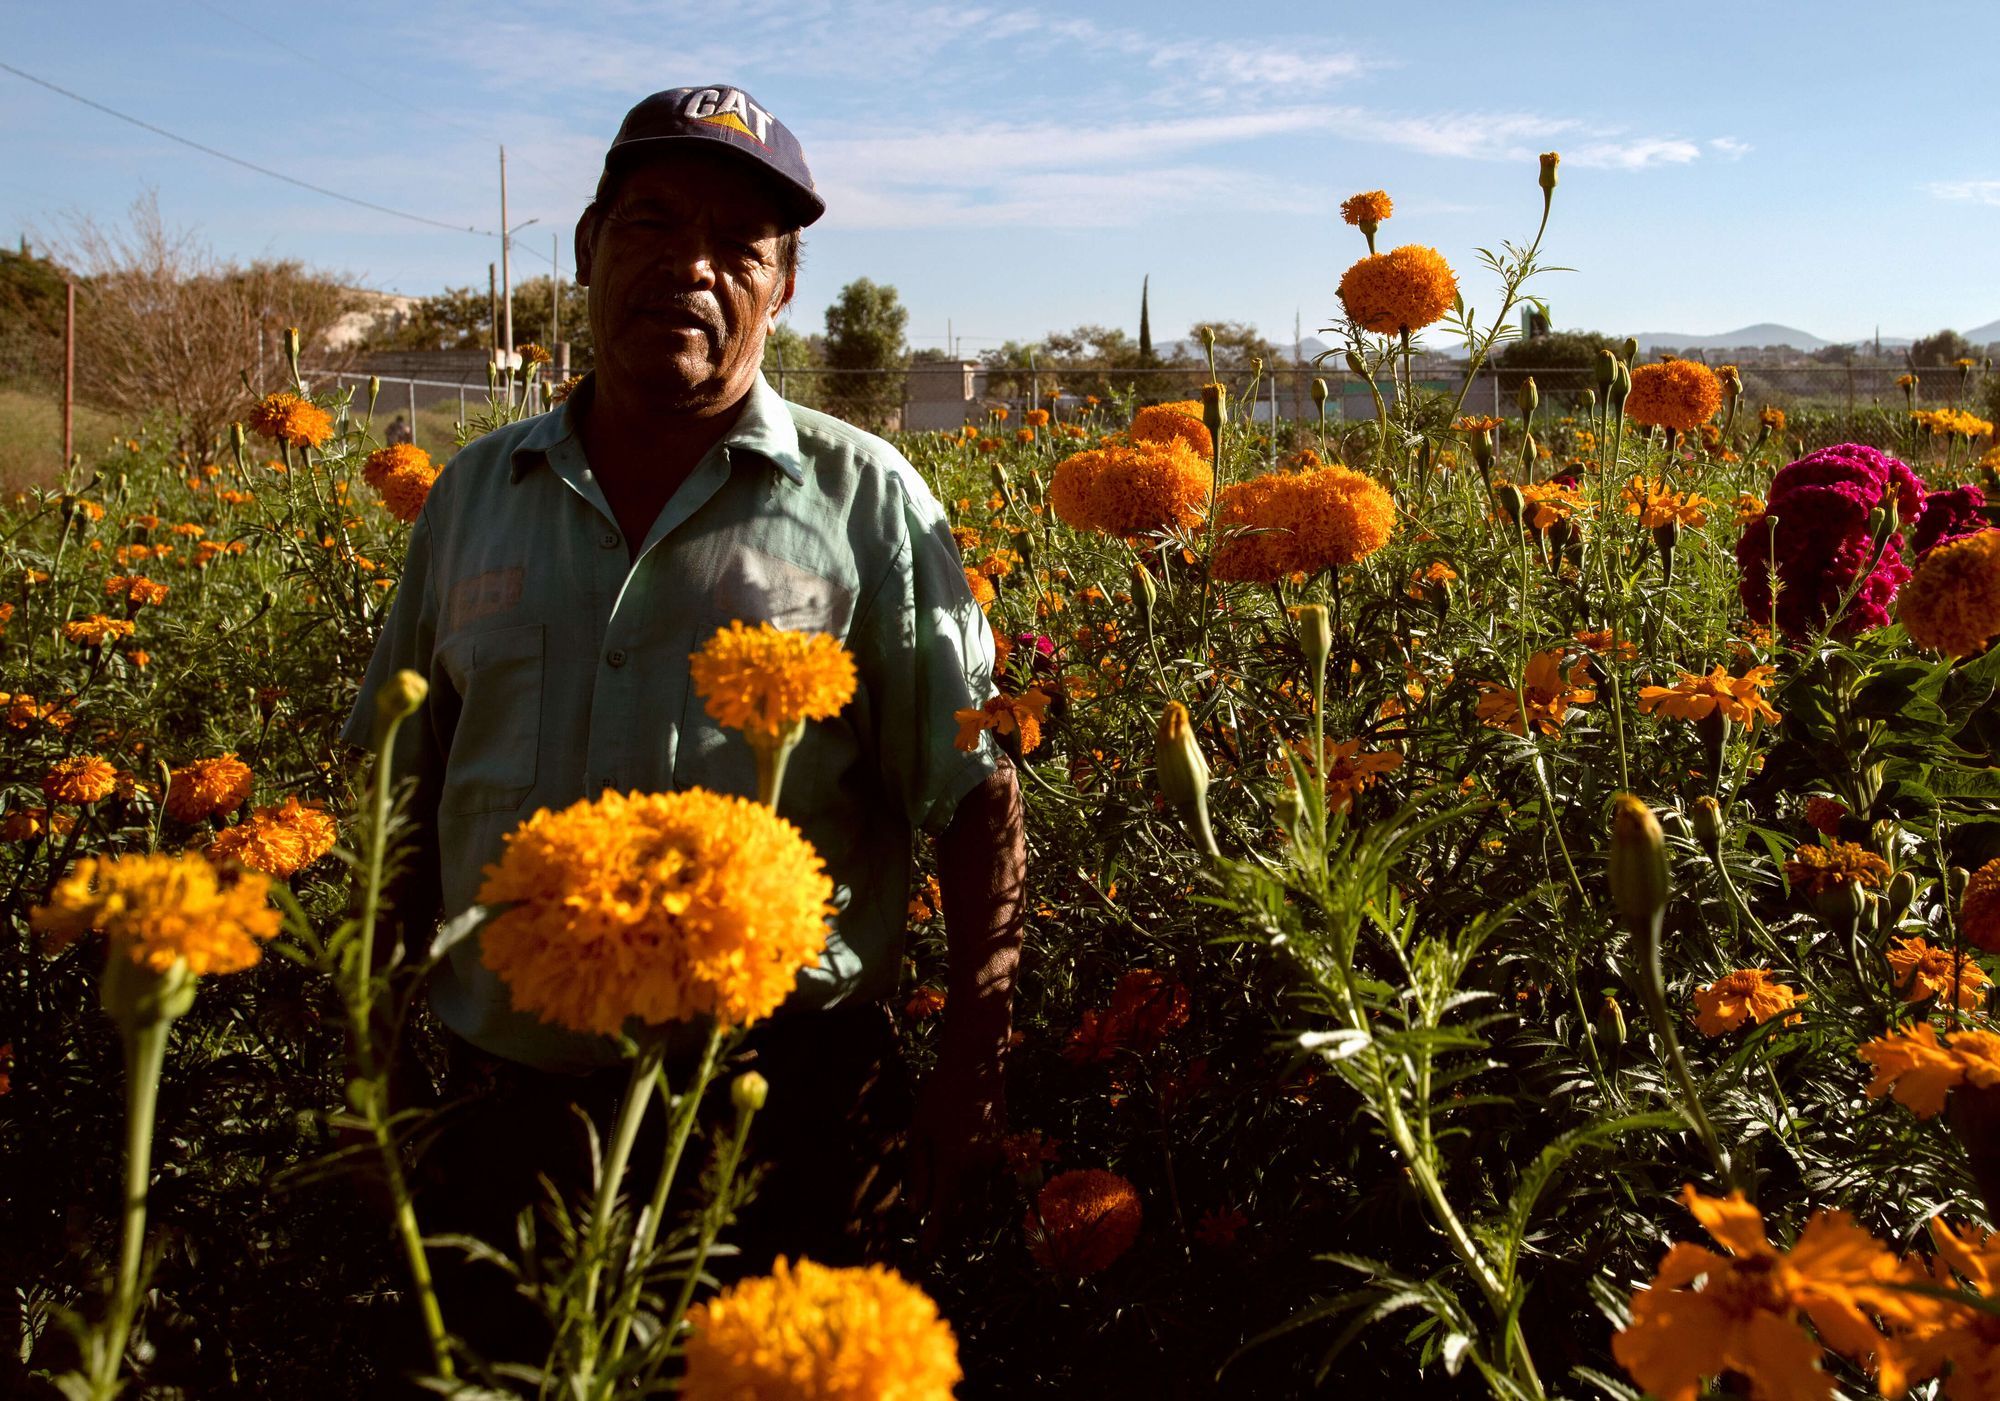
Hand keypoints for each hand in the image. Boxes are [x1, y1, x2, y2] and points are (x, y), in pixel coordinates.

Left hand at [906, 1049, 1004, 1252]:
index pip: (945, 1213)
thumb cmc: (939, 1094)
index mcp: (954, 1164)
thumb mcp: (919, 1131)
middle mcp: (979, 1168)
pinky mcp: (1003, 1150)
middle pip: (966, 1215)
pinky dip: (977, 1197)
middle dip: (950, 1232)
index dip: (935, 1236)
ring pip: (982, 1202)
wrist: (977, 1066)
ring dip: (965, 1217)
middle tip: (933, 1240)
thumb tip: (915, 1209)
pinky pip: (990, 1184)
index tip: (924, 1252)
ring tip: (946, 1221)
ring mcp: (995, 1159)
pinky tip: (963, 1194)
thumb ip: (917, 1172)